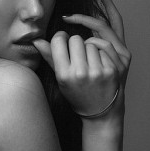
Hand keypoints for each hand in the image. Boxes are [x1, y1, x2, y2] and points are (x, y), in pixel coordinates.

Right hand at [32, 0, 130, 119]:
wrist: (100, 113)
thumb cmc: (78, 94)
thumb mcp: (61, 80)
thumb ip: (50, 58)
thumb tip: (36, 40)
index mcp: (64, 75)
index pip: (59, 41)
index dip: (61, 38)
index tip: (64, 42)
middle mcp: (80, 73)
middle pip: (76, 39)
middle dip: (77, 44)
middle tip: (79, 57)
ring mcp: (97, 72)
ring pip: (92, 43)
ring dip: (91, 49)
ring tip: (91, 63)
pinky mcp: (112, 70)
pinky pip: (105, 48)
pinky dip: (103, 53)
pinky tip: (101, 65)